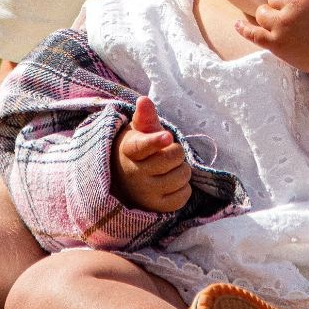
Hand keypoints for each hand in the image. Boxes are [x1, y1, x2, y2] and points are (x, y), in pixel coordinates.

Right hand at [111, 96, 191, 212]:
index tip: (167, 136)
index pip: (143, 145)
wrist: (124, 181)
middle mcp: (134, 174)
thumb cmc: (137, 150)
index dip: (156, 141)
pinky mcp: (156, 208)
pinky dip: (183, 188)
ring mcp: (145, 193)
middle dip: (176, 152)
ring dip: (181, 169)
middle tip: (167, 153)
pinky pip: (184, 195)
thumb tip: (144, 100)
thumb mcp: (138, 132)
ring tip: (169, 169)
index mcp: (129, 150)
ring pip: (182, 176)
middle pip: (173, 157)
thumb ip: (144, 116)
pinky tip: (171, 184)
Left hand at [235, 0, 308, 73]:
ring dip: (268, 16)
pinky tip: (237, 25)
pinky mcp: (276, 43)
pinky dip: (243, 29)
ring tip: (278, 24)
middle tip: (290, 16)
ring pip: (262, 11)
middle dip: (279, 3)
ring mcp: (283, 25)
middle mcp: (295, 5)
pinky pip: (253, 33)